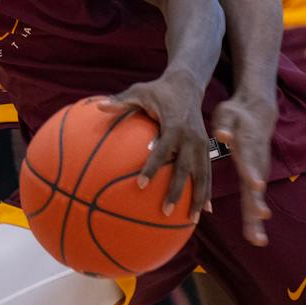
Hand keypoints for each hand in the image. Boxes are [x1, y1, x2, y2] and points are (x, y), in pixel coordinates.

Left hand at [101, 74, 212, 220]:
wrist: (188, 84)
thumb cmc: (159, 90)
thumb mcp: (139, 91)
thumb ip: (120, 101)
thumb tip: (98, 107)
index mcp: (174, 126)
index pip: (162, 150)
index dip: (152, 168)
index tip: (141, 185)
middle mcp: (191, 138)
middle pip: (184, 169)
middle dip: (177, 191)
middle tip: (165, 211)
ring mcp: (201, 144)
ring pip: (202, 175)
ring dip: (198, 198)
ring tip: (192, 221)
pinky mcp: (206, 148)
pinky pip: (208, 173)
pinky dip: (207, 192)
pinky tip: (205, 211)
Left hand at [210, 93, 275, 245]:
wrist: (257, 115)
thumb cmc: (236, 115)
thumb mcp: (228, 115)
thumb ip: (225, 126)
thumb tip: (221, 135)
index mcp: (248, 148)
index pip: (250, 161)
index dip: (253, 172)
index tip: (256, 184)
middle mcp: (256, 164)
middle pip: (256, 187)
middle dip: (257, 204)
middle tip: (260, 218)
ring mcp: (259, 173)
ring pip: (256, 198)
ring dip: (257, 219)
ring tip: (258, 239)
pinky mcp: (256, 179)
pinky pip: (254, 201)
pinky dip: (254, 219)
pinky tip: (254, 238)